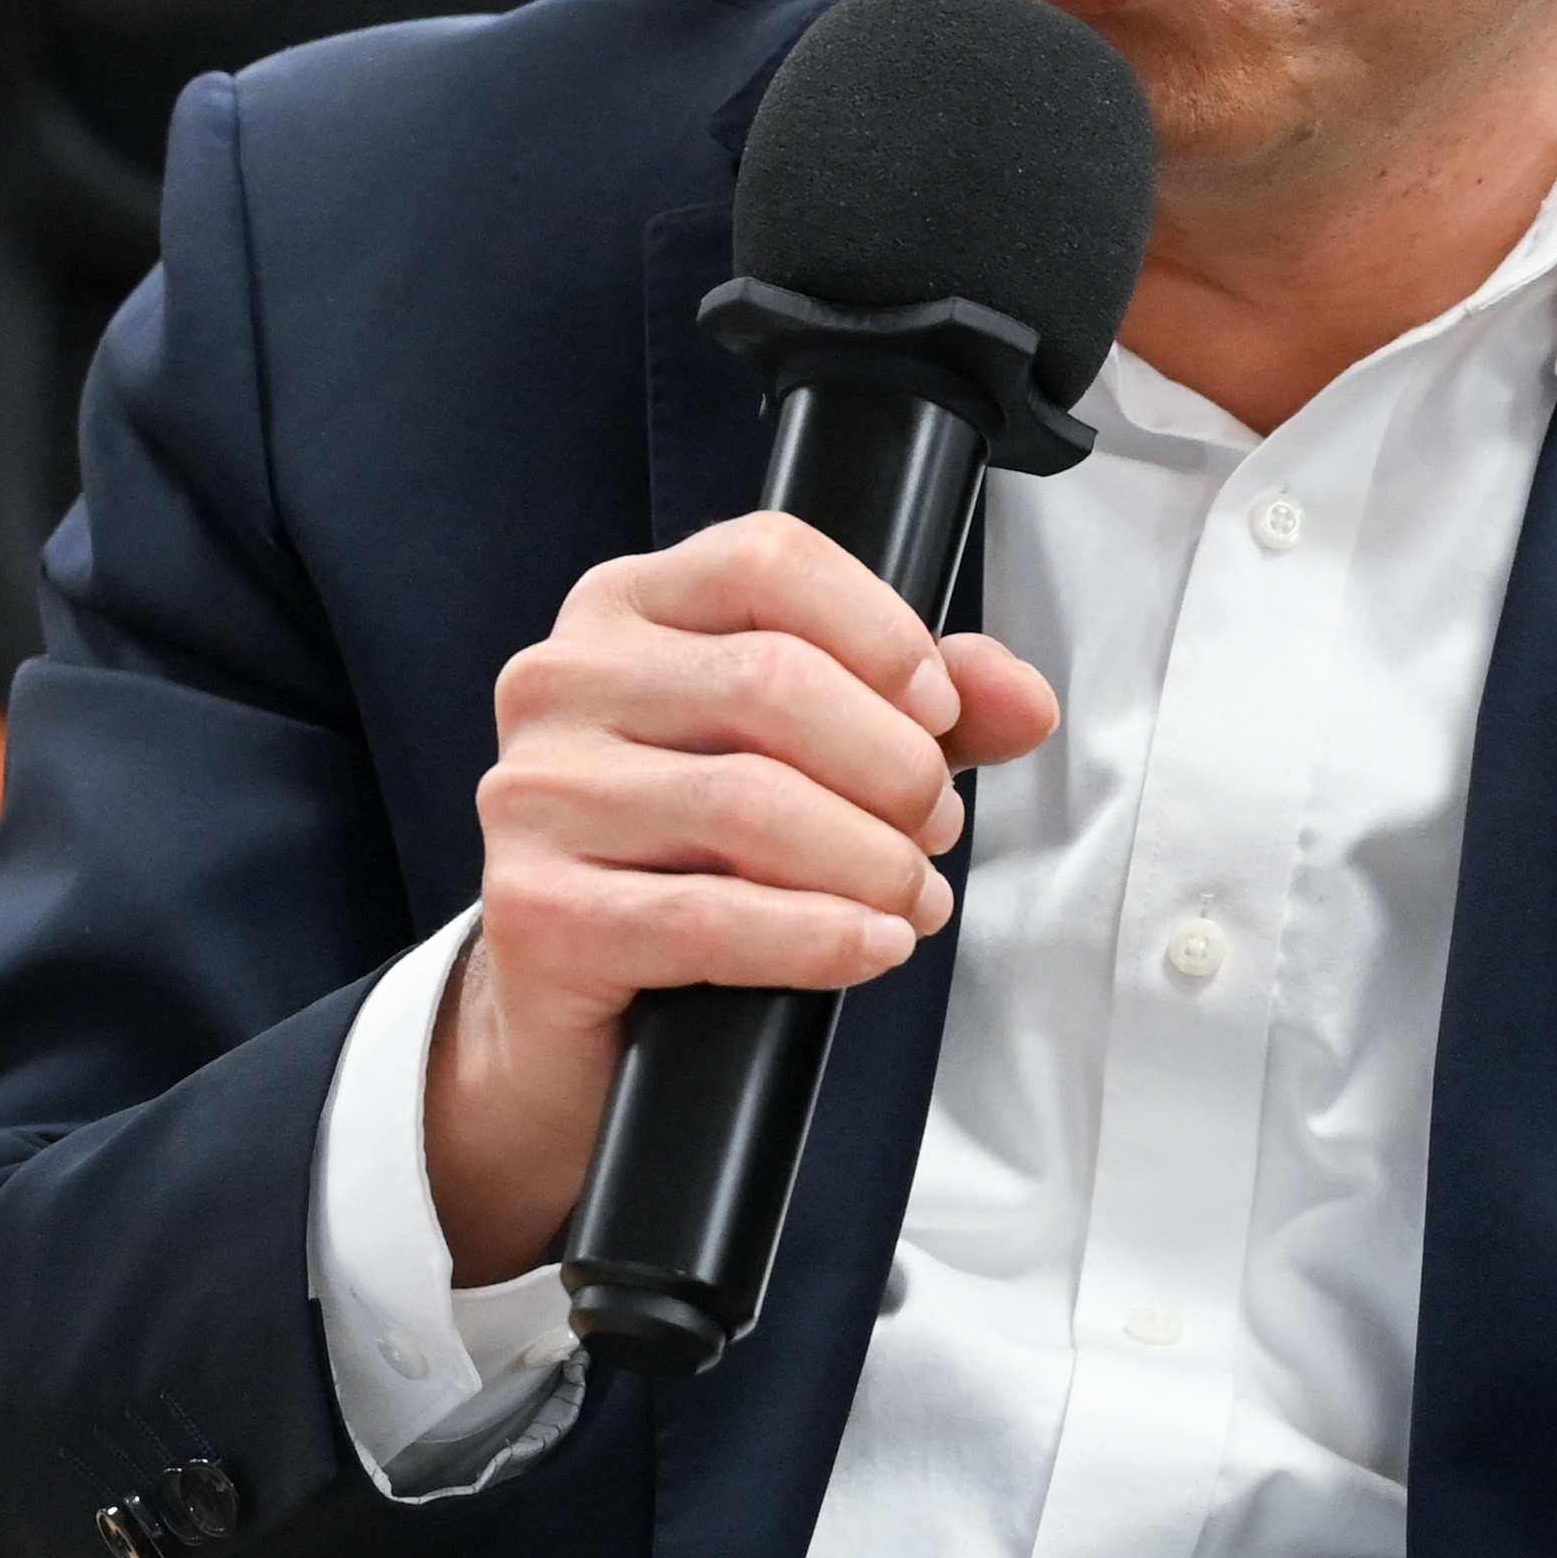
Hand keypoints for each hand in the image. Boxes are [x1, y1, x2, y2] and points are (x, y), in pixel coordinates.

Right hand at [428, 513, 1058, 1283]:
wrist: (568, 998)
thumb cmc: (692, 854)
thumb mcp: (814, 756)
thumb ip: (921, 709)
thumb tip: (1023, 697)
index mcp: (626, 607)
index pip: (768, 559)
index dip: (883, 633)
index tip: (937, 715)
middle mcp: (563, 679)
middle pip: (773, 682)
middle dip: (893, 767)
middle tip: (932, 829)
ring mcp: (535, 791)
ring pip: (749, 805)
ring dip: (870, 863)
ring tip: (910, 897)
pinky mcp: (533, 906)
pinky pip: (708, 917)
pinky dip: (818, 937)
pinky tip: (868, 946)